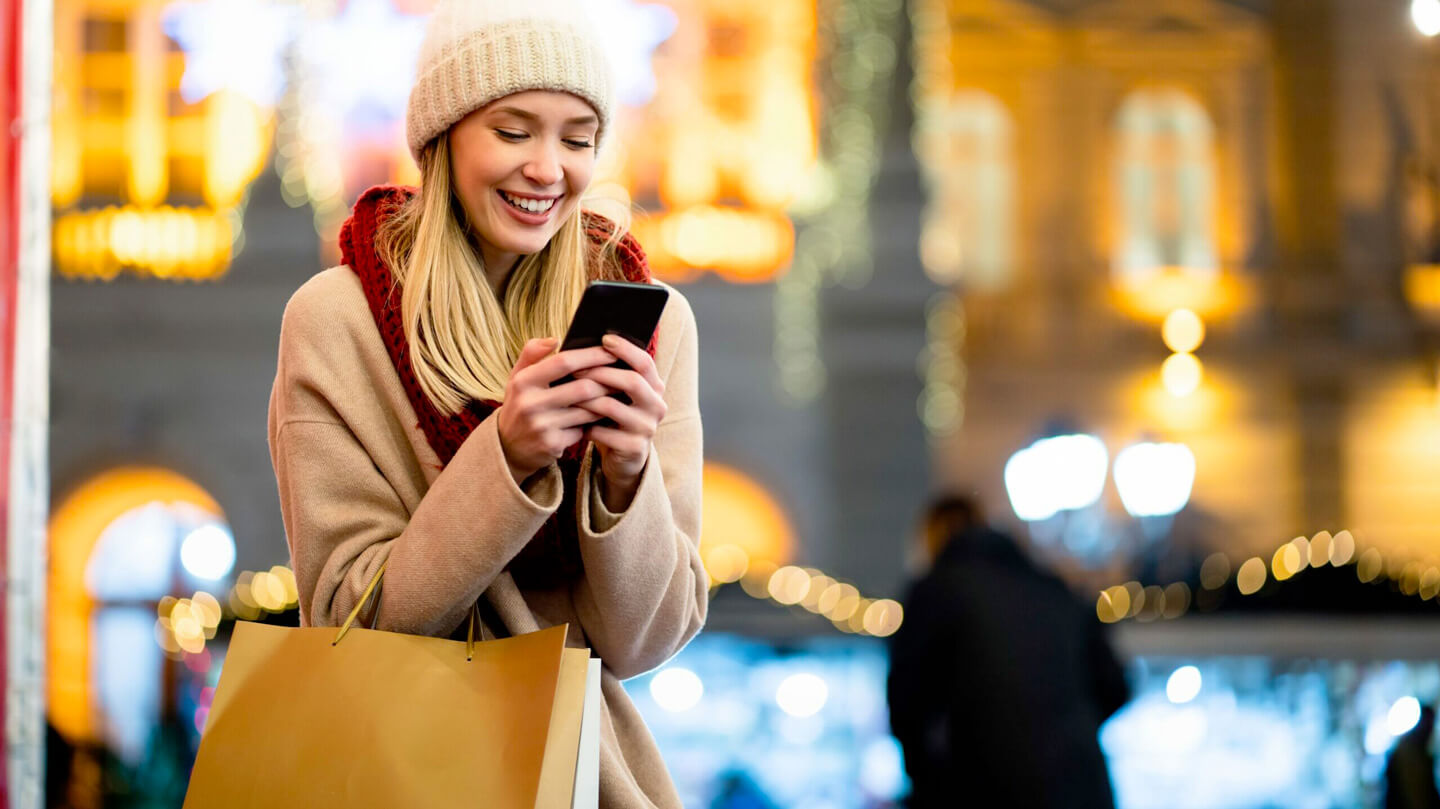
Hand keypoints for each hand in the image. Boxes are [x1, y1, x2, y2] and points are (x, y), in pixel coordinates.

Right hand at [496, 338, 617, 484]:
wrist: (508, 447)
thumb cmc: (520, 404)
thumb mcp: (517, 377)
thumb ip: (531, 354)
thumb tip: (554, 339)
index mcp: (523, 381)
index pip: (563, 362)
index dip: (591, 355)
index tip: (610, 351)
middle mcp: (530, 404)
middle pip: (582, 388)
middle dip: (606, 381)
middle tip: (622, 375)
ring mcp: (541, 426)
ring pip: (587, 410)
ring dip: (605, 401)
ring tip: (617, 392)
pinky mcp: (553, 445)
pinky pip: (583, 429)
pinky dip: (593, 422)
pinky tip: (603, 415)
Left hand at [575, 334, 666, 509]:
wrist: (622, 456)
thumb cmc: (614, 417)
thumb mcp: (616, 393)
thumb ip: (611, 371)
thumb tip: (591, 345)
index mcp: (654, 387)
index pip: (645, 362)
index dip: (626, 349)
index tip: (604, 338)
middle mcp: (657, 405)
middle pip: (632, 381)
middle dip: (601, 373)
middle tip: (575, 370)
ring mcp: (647, 428)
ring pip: (612, 406)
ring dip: (586, 399)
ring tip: (567, 395)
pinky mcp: (635, 448)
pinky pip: (605, 432)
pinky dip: (587, 426)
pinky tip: (576, 424)